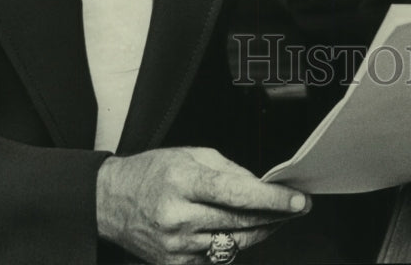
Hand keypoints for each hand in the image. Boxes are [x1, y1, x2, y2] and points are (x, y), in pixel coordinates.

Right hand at [96, 146, 309, 263]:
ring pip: (234, 244)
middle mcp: (179, 217)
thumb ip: (230, 171)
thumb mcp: (191, 156)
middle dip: (276, 216)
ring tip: (275, 217)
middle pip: (241, 223)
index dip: (273, 199)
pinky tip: (240, 230)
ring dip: (261, 231)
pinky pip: (217, 258)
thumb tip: (263, 187)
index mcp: (183, 183)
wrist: (112, 201)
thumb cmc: (153, 172)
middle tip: (297, 208)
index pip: (237, 194)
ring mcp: (176, 247)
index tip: (299, 200)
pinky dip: (234, 243)